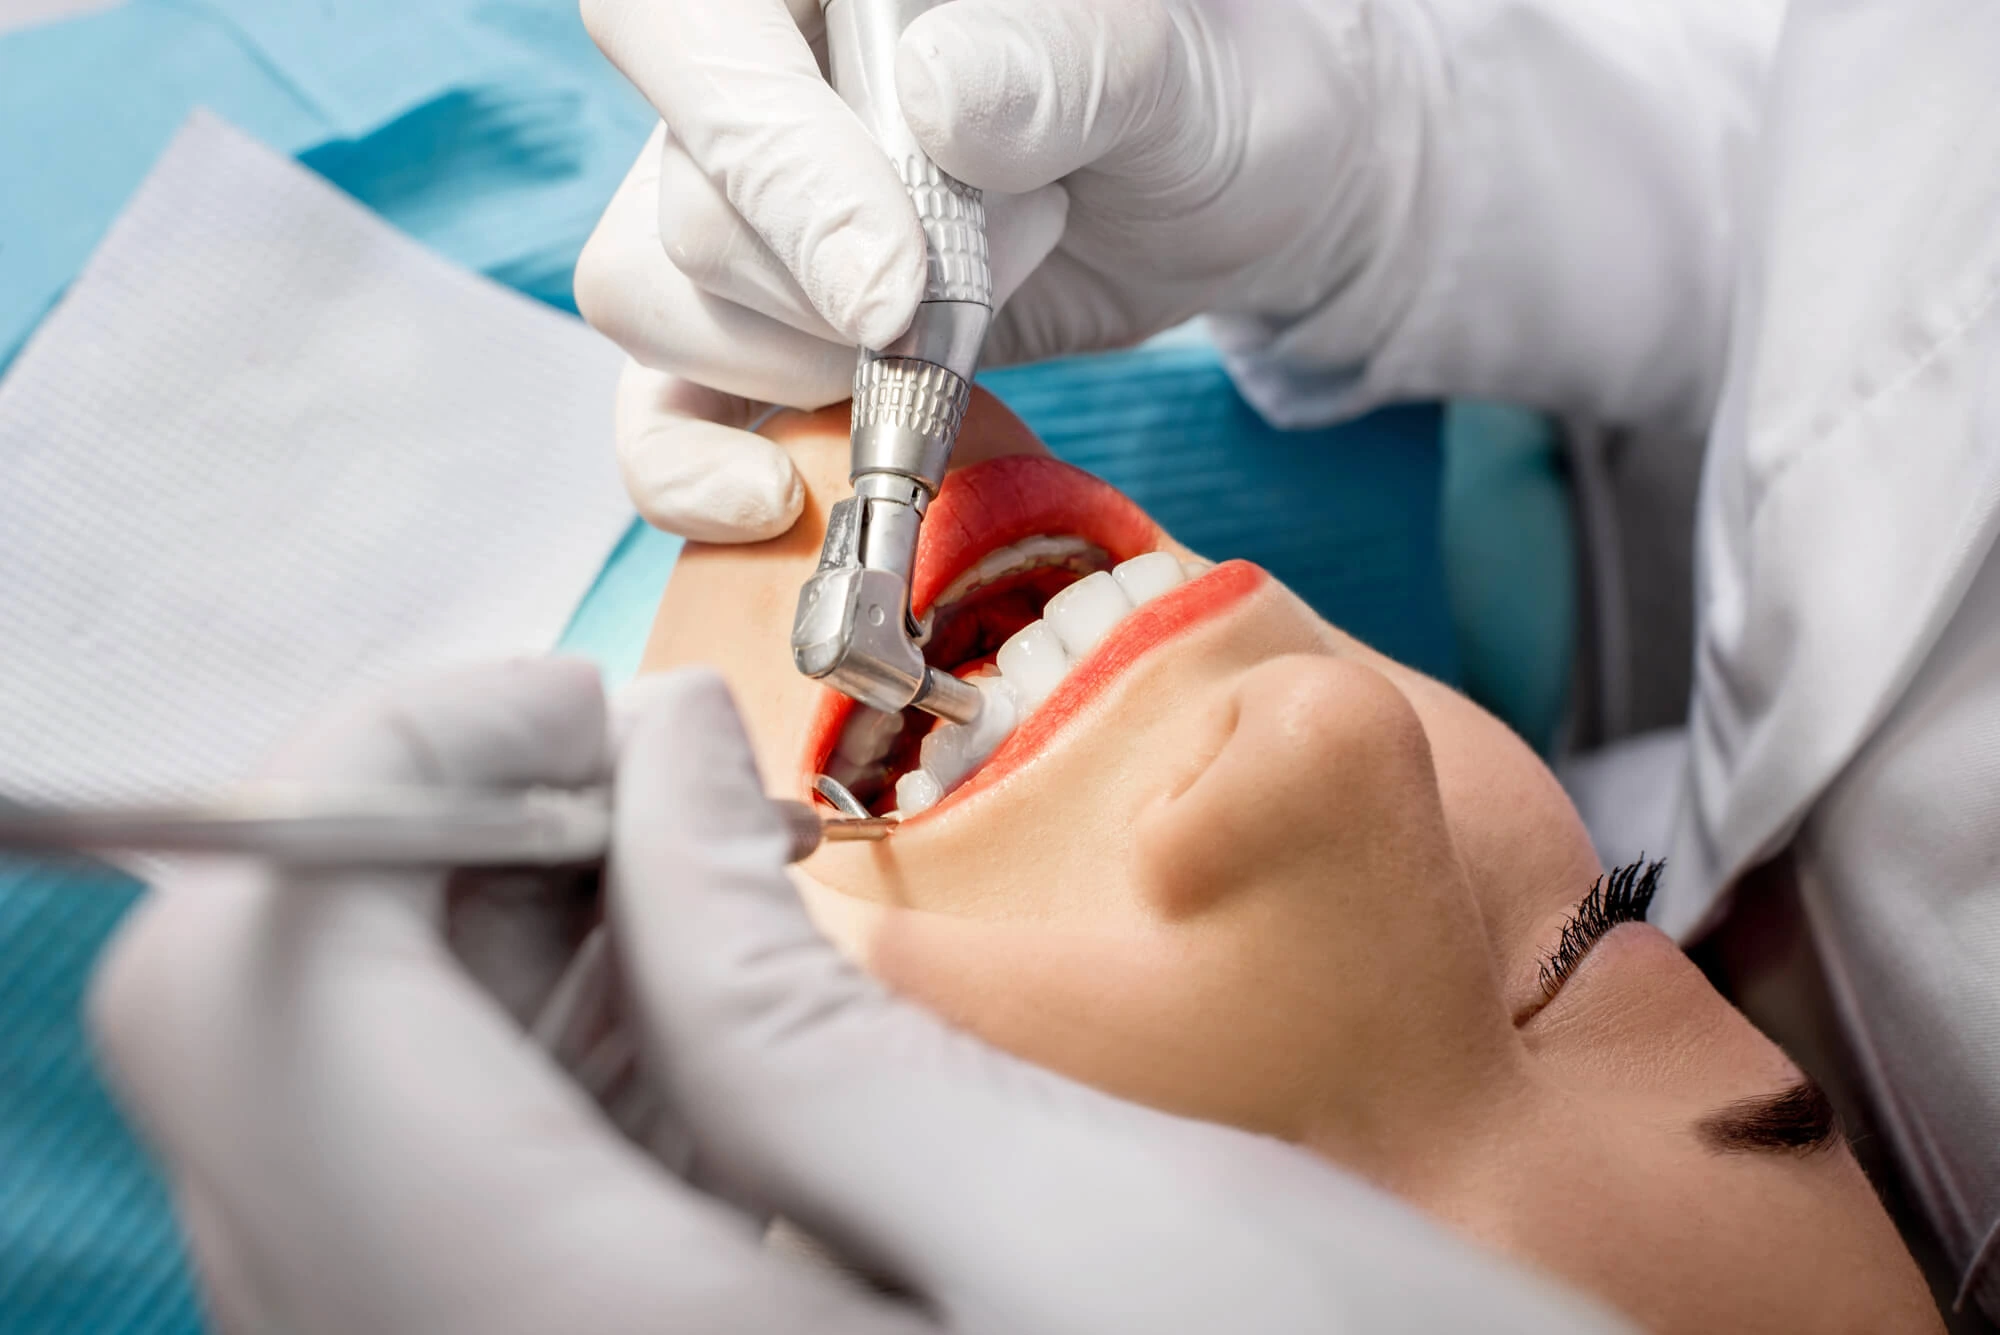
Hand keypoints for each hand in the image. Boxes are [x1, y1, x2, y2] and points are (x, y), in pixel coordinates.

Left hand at [88, 660, 1622, 1332]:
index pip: (261, 1001)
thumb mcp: (1077, 1214)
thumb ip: (785, 997)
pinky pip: (446, 1215)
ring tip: (692, 876)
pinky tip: (697, 1009)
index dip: (383, 780)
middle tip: (650, 773)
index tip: (592, 707)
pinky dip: (533, 1066)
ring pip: (334, 1137)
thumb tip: (651, 772)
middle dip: (432, 854)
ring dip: (479, 952)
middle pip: (259, 1065)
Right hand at [574, 0, 1437, 540]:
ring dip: (818, 364)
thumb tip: (934, 99)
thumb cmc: (1195, 97)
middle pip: (687, 202)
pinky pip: (648, 405)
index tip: (894, 291)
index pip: (688, 28)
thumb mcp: (1162, 63)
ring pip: (655, 300)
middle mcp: (744, 71)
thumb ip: (1057, 62)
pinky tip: (775, 498)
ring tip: (971, 309)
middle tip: (1025, 243)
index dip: (771, 167)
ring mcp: (732, 201)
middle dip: (851, 290)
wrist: (1216, 197)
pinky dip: (689, 468)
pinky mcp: (747, 322)